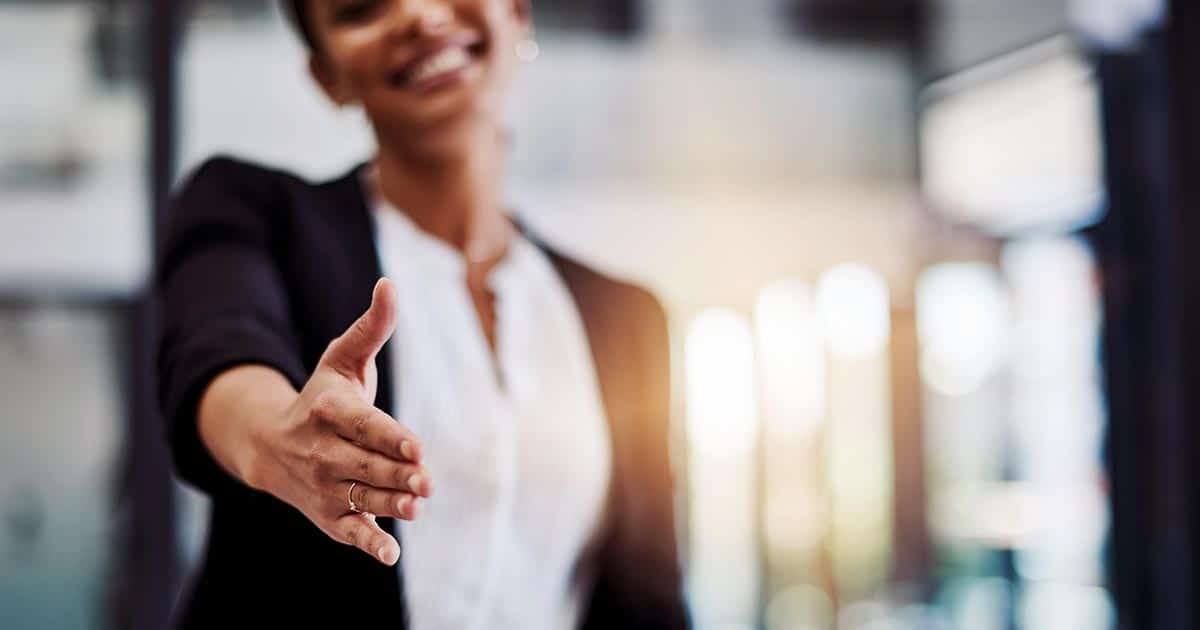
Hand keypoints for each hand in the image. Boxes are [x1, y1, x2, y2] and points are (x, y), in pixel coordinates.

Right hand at [242, 278, 429, 565]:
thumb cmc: (322, 397)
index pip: (364, 425)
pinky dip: (368, 543)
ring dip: (389, 504)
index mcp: (328, 410)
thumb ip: (372, 327)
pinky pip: (348, 532)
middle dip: (397, 474)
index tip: (417, 448)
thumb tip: (390, 285)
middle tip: (427, 481)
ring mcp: (324, 485)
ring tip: (416, 506)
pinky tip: (390, 553)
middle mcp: (323, 451)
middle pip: (366, 465)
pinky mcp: (328, 515)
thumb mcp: (342, 358)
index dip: (390, 437)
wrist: (270, 445)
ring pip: (362, 496)